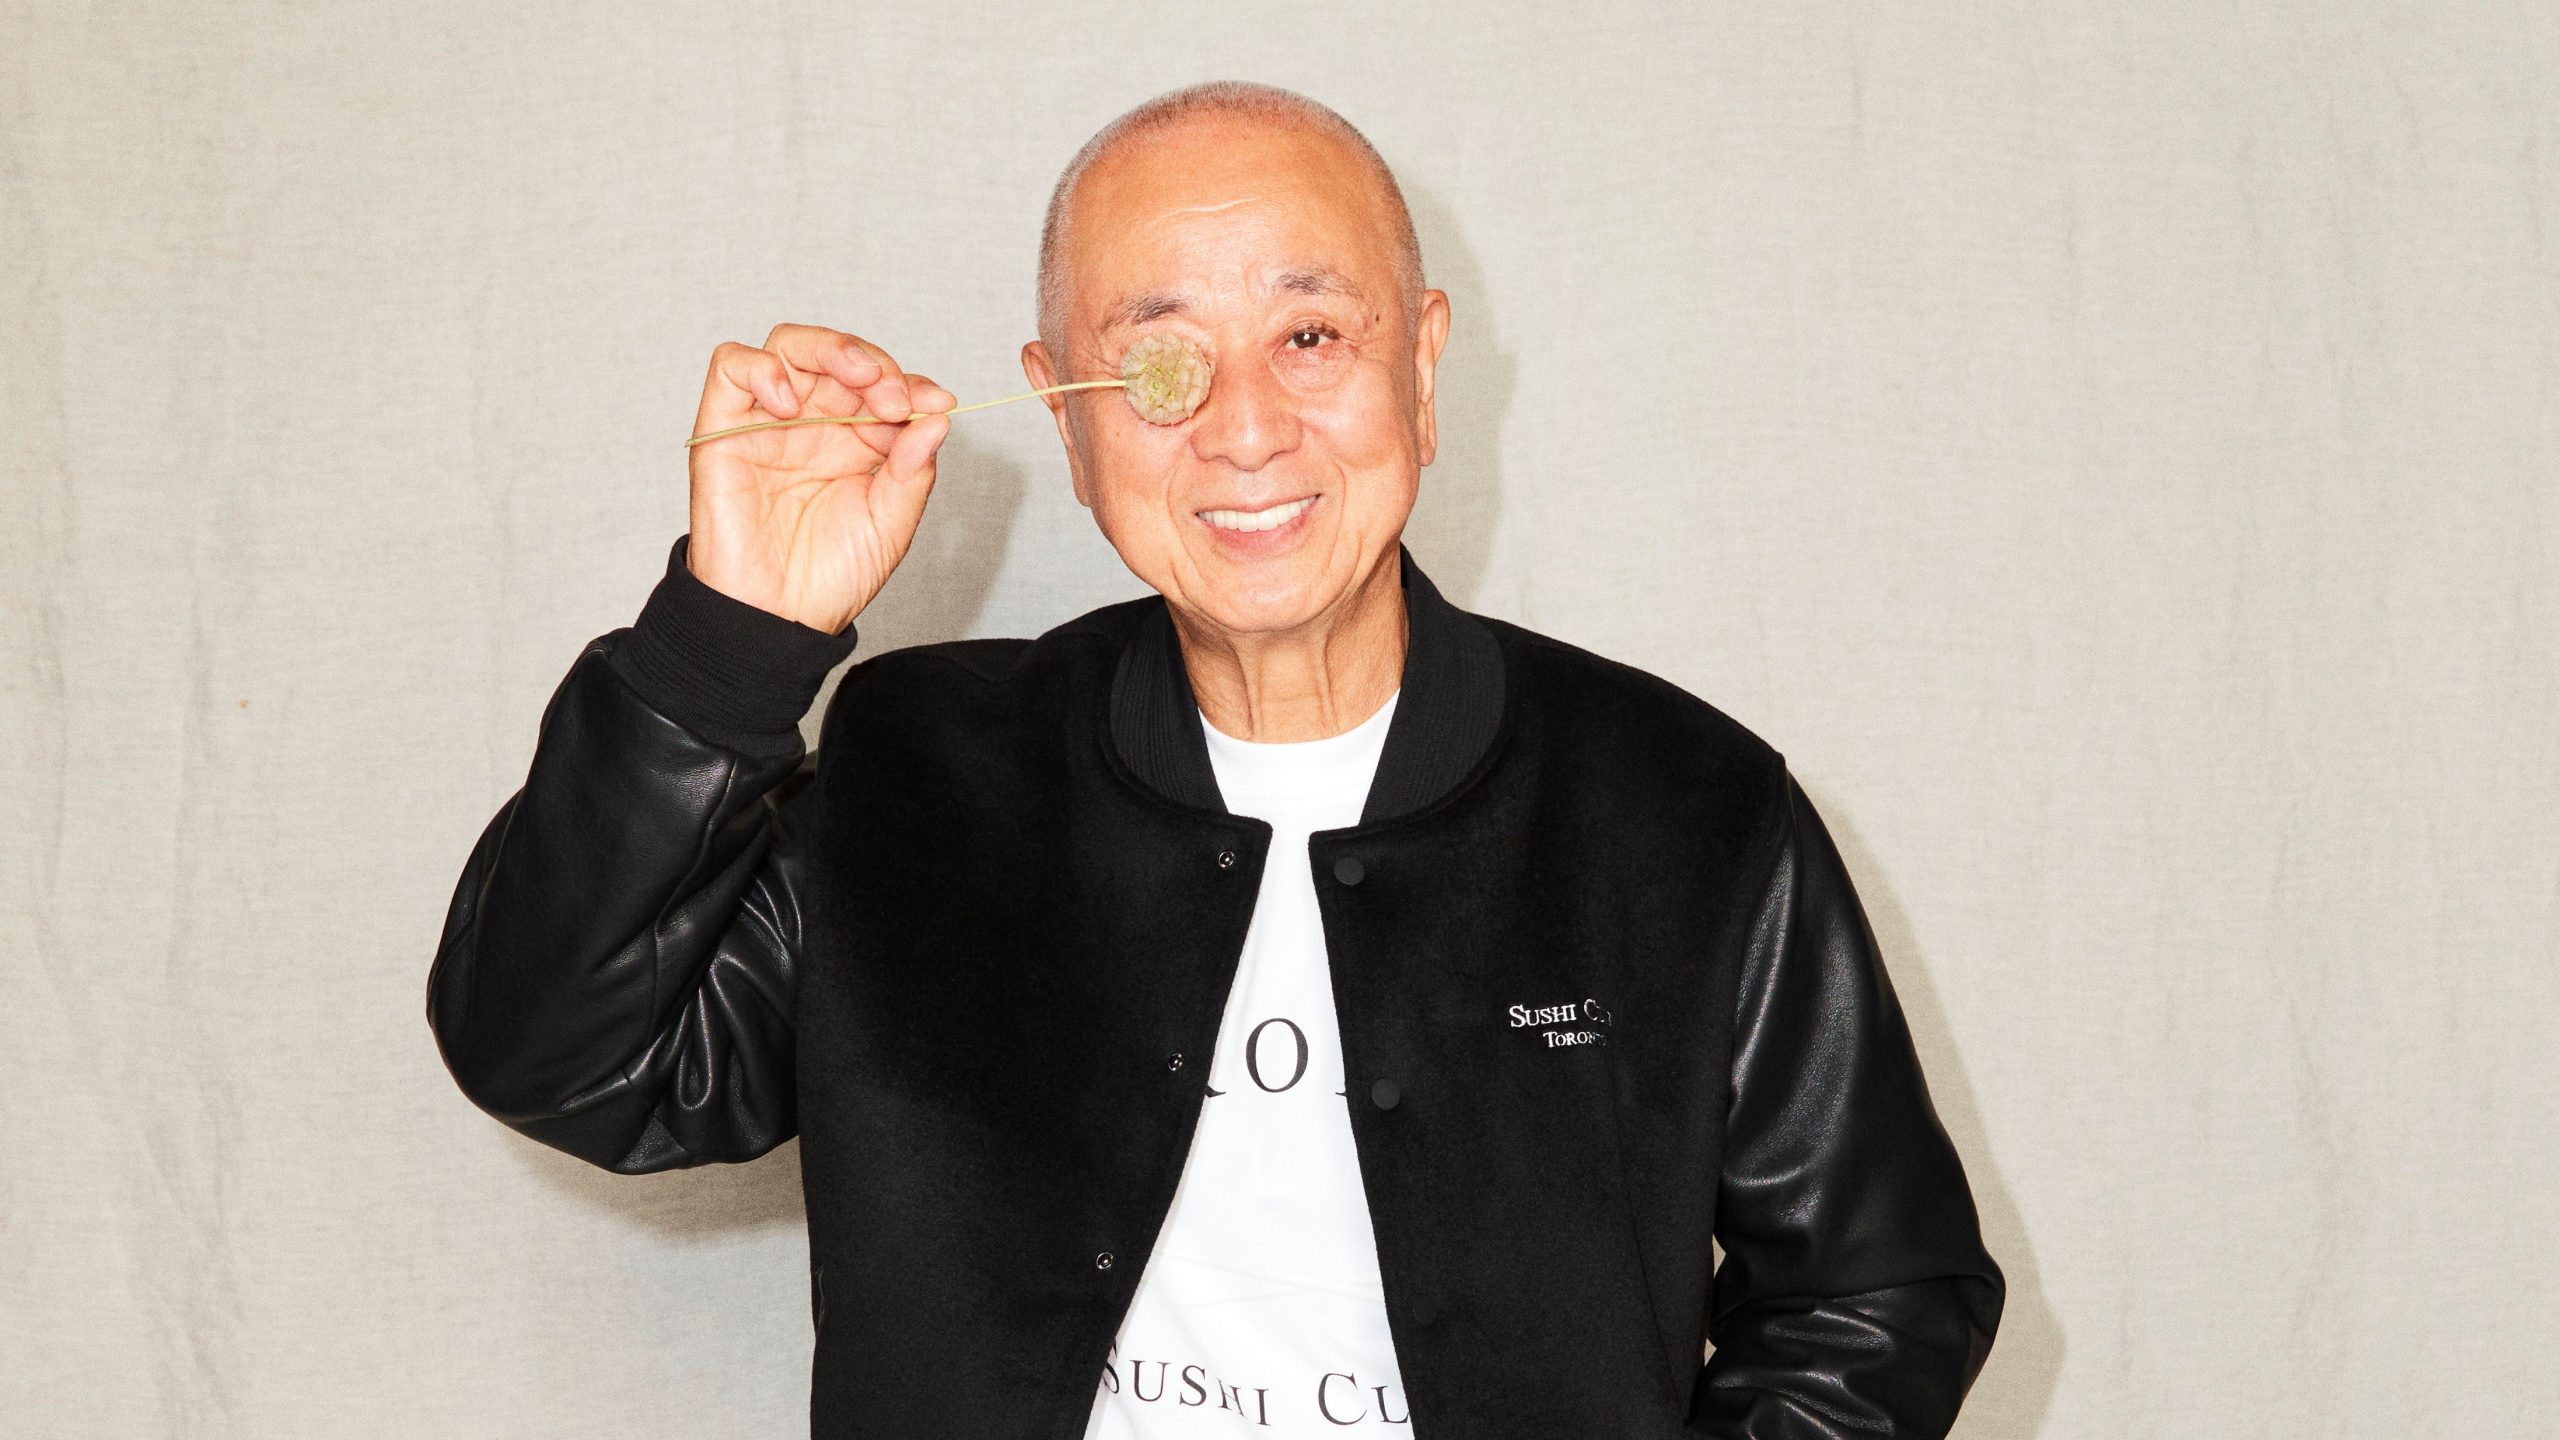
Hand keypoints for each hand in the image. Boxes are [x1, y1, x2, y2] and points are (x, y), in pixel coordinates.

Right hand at [684, 323, 955, 632]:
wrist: (776, 619)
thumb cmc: (829, 577)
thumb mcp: (890, 523)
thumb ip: (912, 468)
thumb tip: (937, 415)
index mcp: (855, 440)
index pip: (881, 385)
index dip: (910, 384)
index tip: (936, 402)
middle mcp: (812, 423)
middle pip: (837, 355)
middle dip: (874, 364)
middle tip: (894, 396)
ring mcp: (767, 422)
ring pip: (789, 347)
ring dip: (830, 350)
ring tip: (859, 382)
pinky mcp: (723, 429)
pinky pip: (731, 367)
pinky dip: (762, 368)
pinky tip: (791, 403)